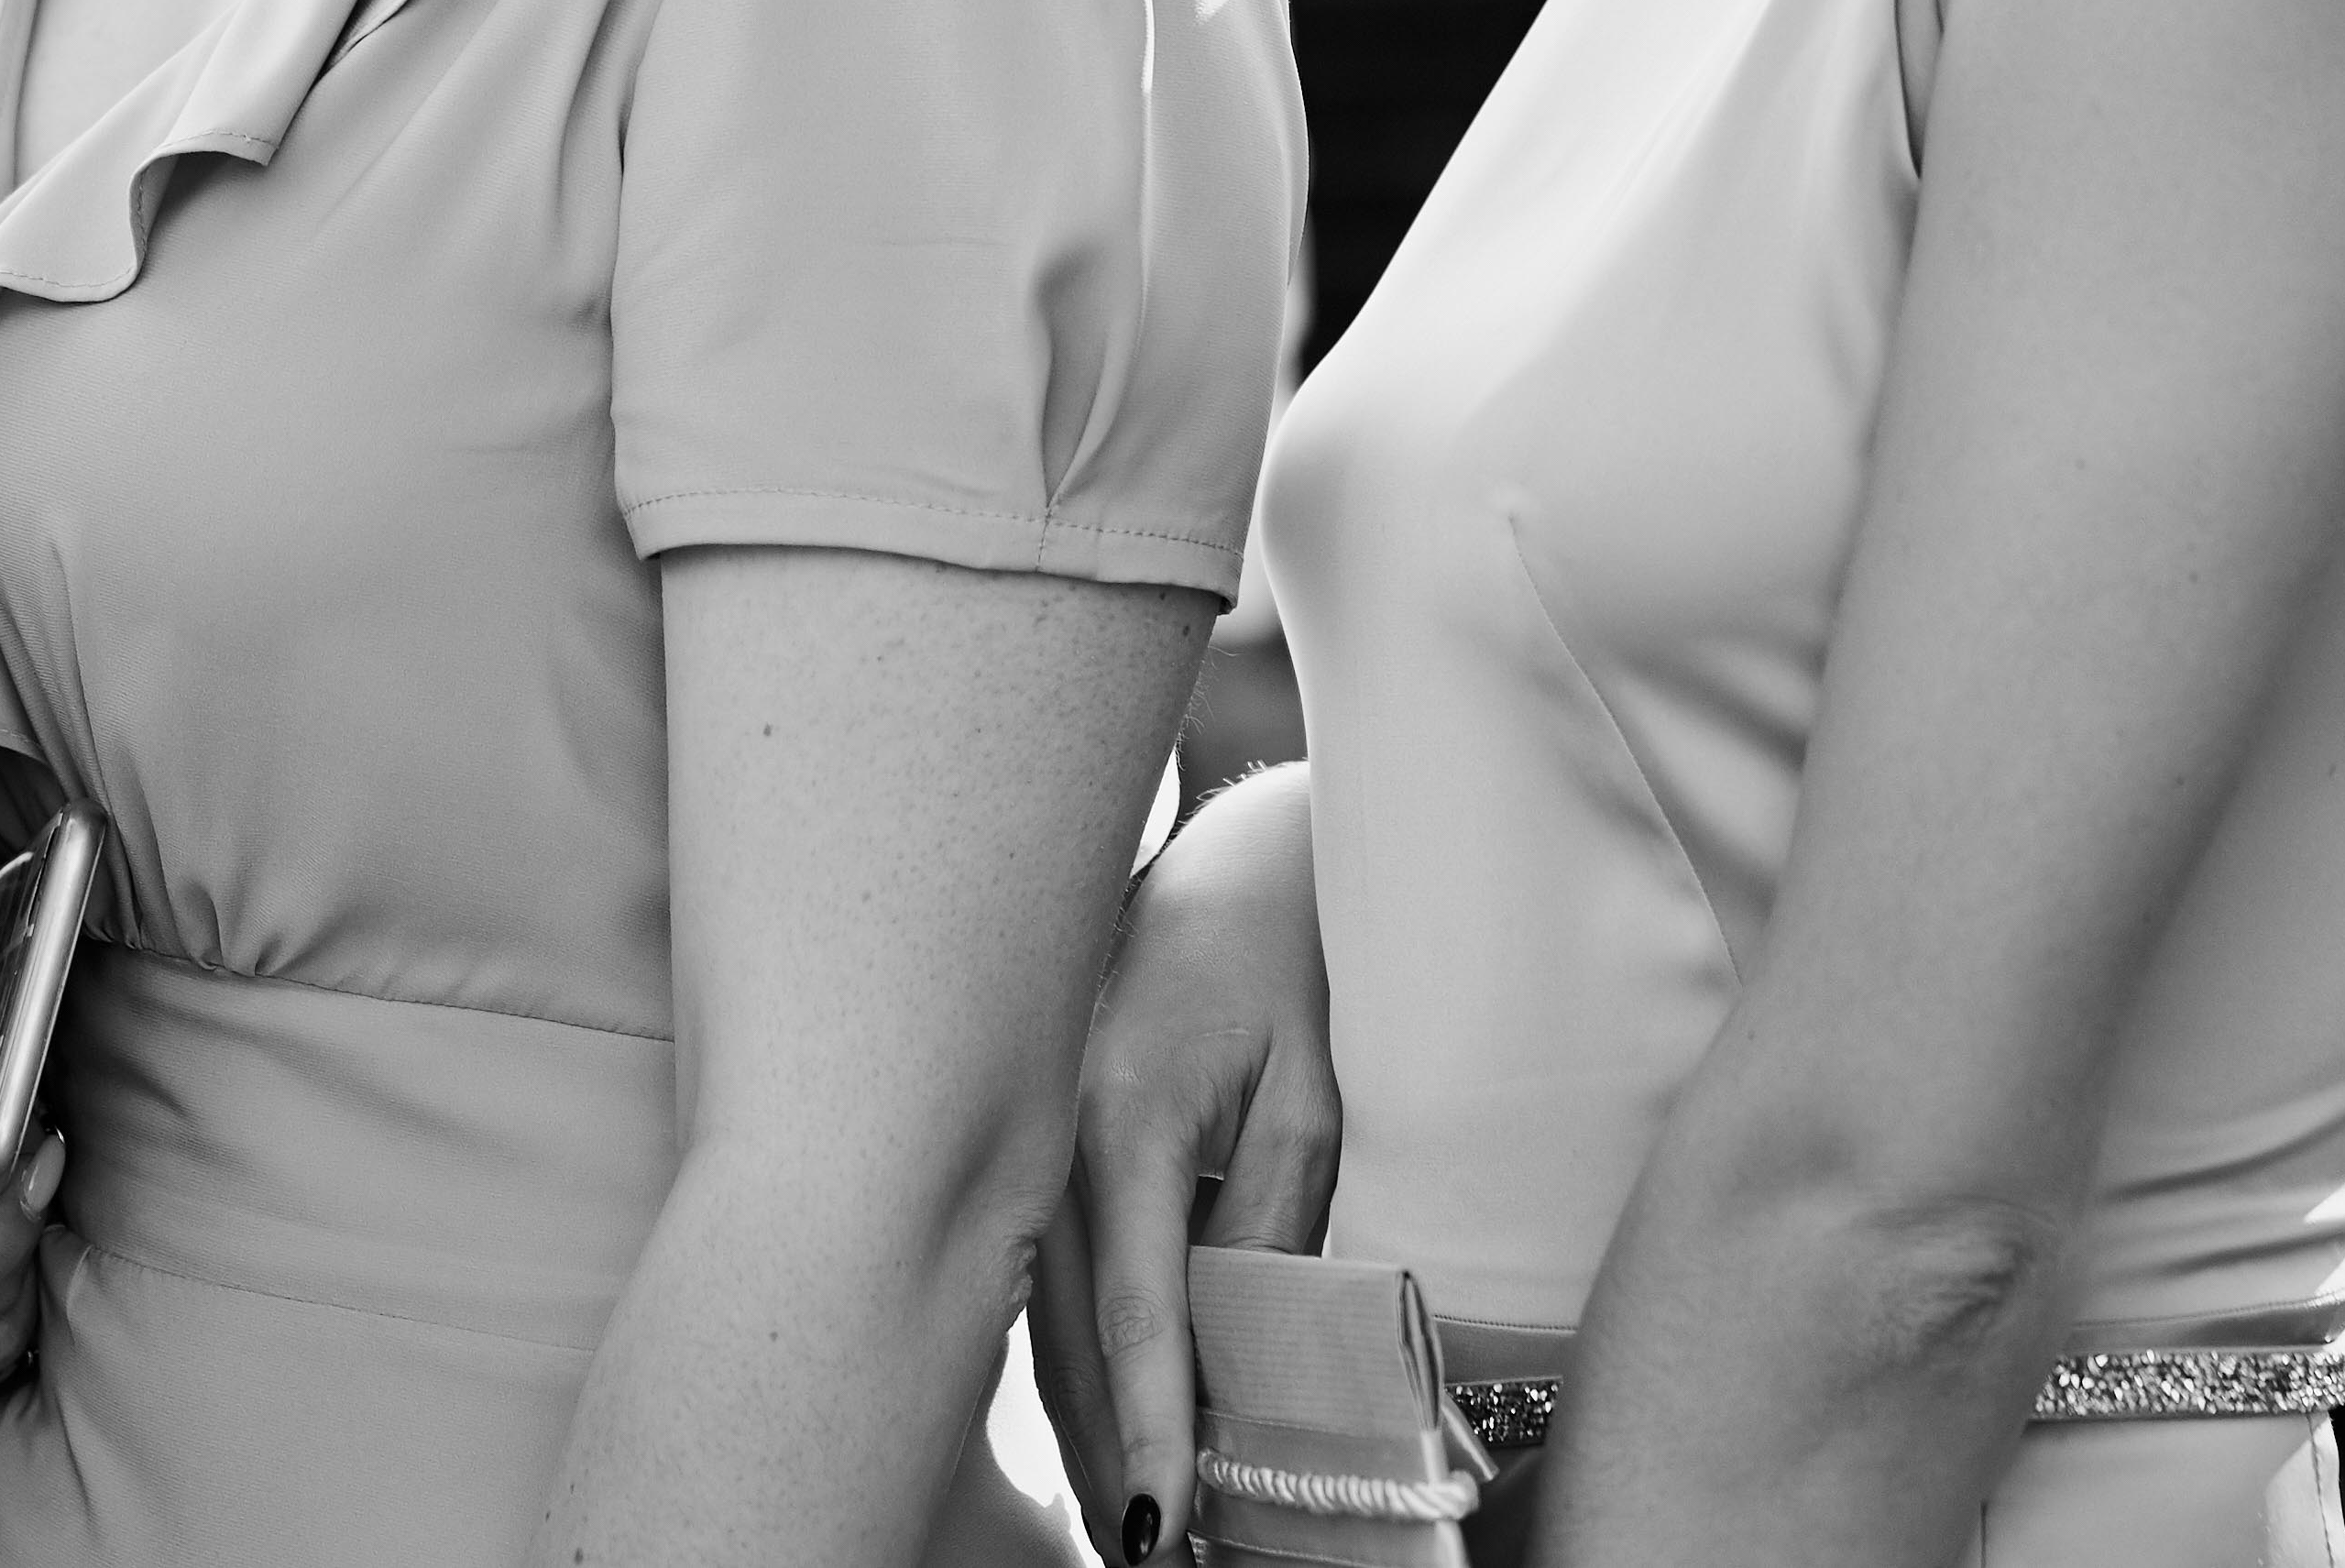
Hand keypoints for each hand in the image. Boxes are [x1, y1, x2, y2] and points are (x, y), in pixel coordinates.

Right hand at [1027, 766, 1336, 1566]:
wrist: (1235, 847)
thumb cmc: (1293, 954)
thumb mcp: (1313, 1086)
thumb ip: (1274, 1211)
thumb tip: (1244, 1340)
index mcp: (1126, 1113)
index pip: (1140, 1313)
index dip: (1151, 1429)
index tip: (1165, 1523)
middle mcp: (1054, 1125)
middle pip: (1069, 1333)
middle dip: (1105, 1450)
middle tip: (1147, 1553)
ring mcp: (1031, 1125)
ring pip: (1043, 1311)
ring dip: (1082, 1415)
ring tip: (1121, 1514)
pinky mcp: (1035, 1129)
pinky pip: (1045, 1266)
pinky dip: (1072, 1349)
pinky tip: (1096, 1412)